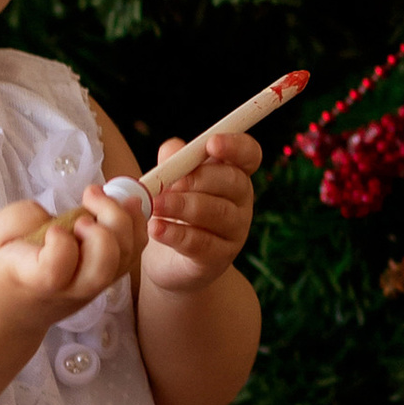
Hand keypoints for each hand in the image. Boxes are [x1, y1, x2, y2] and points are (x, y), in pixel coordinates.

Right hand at [0, 185, 145, 329]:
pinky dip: (135, 227)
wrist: (6, 310)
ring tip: (104, 196)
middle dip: (105, 227)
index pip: (56, 271)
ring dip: (124, 221)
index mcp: (33, 279)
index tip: (53, 228)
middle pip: (102, 268)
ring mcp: (90, 288)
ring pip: (124, 261)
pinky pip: (130, 256)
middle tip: (87, 200)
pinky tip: (124, 205)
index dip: (62, 246)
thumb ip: (19, 218)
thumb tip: (56, 212)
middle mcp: (68, 289)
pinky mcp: (103, 280)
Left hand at [141, 128, 256, 291]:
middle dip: (200, 178)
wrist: (167, 259)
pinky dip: (175, 234)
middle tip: (170, 182)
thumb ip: (172, 161)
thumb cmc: (173, 210)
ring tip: (155, 206)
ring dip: (183, 207)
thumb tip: (173, 150)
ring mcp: (235, 231)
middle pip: (234, 181)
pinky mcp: (219, 257)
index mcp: (233, 173)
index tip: (212, 144)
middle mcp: (240, 200)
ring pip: (217, 213)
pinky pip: (201, 243)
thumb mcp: (170, 182)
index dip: (236, 146)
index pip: (249, 155)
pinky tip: (155, 228)